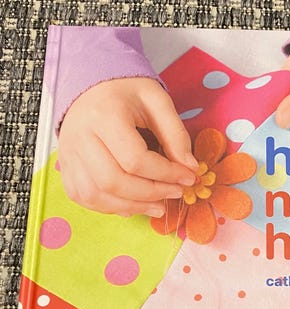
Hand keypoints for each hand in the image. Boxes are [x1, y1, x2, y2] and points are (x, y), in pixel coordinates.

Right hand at [57, 77, 197, 217]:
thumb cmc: (127, 93)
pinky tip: (134, 204)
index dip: (166, 174)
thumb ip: (176, 135)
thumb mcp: (158, 102)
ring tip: (159, 206)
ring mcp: (69, 155)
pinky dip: (111, 207)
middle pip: (114, 181)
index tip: (188, 177)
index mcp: (103, 115)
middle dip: (151, 194)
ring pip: (97, 195)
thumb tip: (190, 168)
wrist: (91, 86)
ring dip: (133, 206)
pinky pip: (84, 197)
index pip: (135, 159)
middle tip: (176, 193)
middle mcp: (80, 137)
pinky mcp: (66, 167)